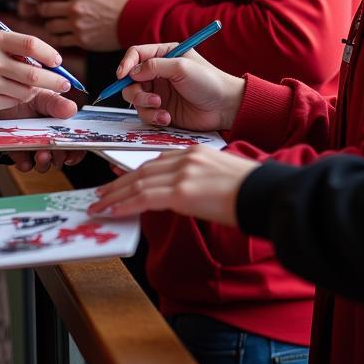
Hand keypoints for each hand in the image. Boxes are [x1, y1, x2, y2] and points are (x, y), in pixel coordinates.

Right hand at [0, 29, 71, 113]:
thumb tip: (49, 60)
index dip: (49, 54)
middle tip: (65, 83)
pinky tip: (12, 92)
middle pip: (34, 73)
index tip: (58, 61)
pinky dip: (19, 98)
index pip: (31, 45)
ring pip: (27, 90)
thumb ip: (16, 47)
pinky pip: (14, 101)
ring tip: (34, 86)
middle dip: (55, 80)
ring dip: (35, 90)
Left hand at [0, 90, 86, 174]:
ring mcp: (34, 147)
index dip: (77, 151)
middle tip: (55, 152)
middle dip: (60, 157)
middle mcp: (49, 139)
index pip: (75, 143)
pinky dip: (25, 163)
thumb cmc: (26, 94)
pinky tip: (24, 158)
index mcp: (60, 126)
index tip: (73, 153)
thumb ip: (57, 103)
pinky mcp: (18, 152)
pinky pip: (24, 164)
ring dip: (44, 163)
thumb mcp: (43, 96)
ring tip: (41, 155)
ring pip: (44, 164)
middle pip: (61, 156)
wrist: (1, 96)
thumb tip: (72, 110)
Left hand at [34, 0, 130, 50]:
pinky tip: (62, 33)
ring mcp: (77, 24)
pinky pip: (59, 39)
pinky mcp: (81, 40)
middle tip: (45, 9)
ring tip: (57, 22)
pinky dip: (57, 37)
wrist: (135, 19)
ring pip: (50, 25)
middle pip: (45, 8)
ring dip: (50, 23)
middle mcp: (76, 6)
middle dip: (42, 8)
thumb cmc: (117, 0)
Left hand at [87, 147, 259, 225]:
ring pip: (139, 183)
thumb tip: (183, 195)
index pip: (156, 162)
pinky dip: (125, 204)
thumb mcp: (220, 176)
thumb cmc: (249, 191)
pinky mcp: (182, 191)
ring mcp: (183, 173)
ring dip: (115, 196)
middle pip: (143, 170)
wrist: (264, 193)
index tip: (120, 181)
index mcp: (194, 152)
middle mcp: (185, 158)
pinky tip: (113, 212)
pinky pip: (145, 197)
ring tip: (99, 205)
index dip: (135, 173)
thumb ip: (198, 179)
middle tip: (101, 194)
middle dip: (119, 184)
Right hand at [117, 44, 244, 132]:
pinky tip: (167, 119)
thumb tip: (132, 71)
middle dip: (135, 91)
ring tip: (161, 109)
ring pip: (135, 98)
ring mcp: (159, 92)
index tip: (123, 76)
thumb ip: (154, 66)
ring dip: (144, 105)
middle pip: (131, 79)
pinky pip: (145, 114)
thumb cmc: (209, 81)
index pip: (136, 54)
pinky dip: (152, 117)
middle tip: (150, 99)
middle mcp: (158, 73)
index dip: (126, 64)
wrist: (225, 107)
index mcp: (164, 54)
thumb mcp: (181, 67)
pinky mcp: (161, 110)